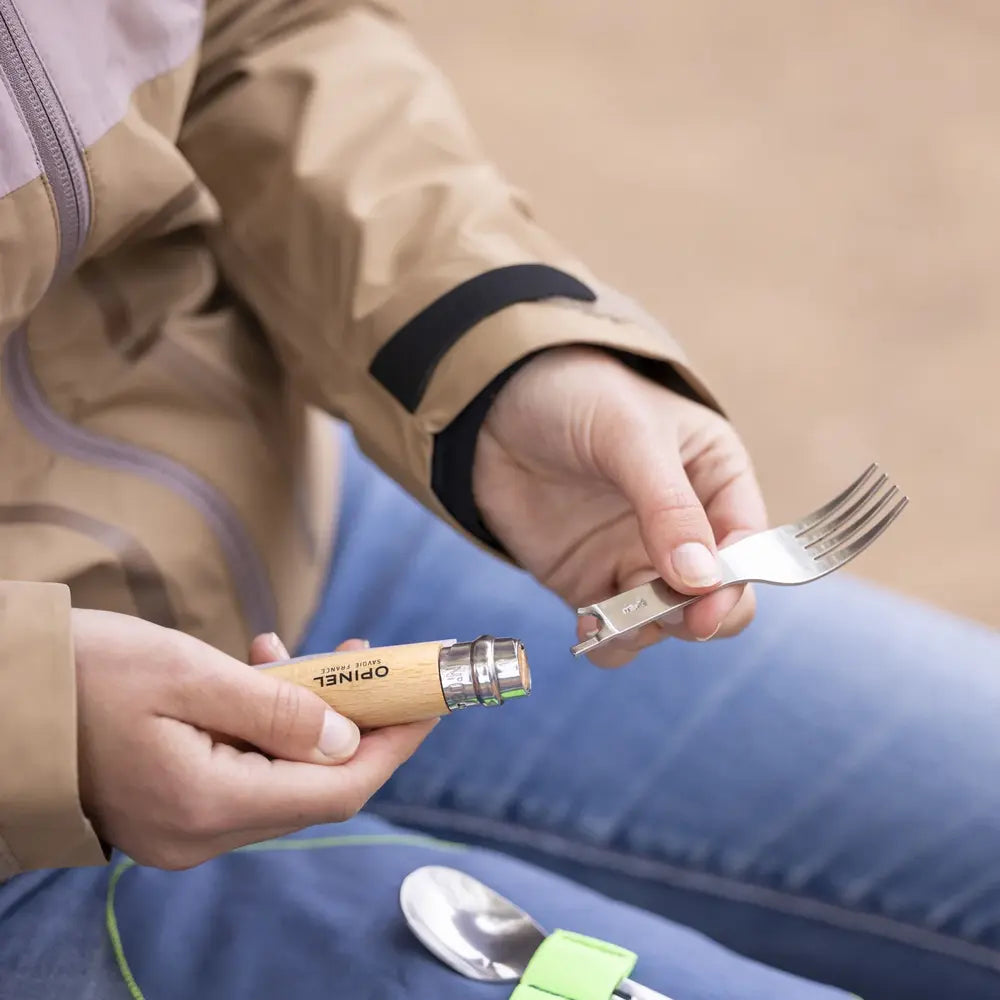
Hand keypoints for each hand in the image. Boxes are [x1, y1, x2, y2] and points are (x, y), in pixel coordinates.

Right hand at [74, 611, 434, 868]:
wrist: (4, 697)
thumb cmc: (83, 675)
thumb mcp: (187, 673)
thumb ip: (275, 709)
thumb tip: (345, 736)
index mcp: (206, 805)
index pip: (335, 789)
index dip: (393, 745)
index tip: (429, 701)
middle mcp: (201, 833)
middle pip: (315, 785)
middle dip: (359, 723)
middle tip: (377, 663)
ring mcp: (187, 827)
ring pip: (285, 775)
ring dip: (314, 717)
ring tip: (321, 656)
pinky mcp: (176, 807)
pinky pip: (248, 770)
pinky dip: (272, 724)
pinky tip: (265, 669)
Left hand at [474, 346, 767, 666]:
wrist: (496, 405)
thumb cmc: (578, 395)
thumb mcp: (630, 434)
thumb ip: (668, 505)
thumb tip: (702, 579)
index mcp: (717, 480)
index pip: (748, 544)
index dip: (736, 579)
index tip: (706, 600)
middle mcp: (687, 529)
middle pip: (718, 597)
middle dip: (698, 615)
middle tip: (666, 615)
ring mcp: (638, 559)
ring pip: (667, 624)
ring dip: (649, 632)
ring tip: (613, 620)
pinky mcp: (592, 582)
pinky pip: (614, 631)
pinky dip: (608, 641)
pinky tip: (588, 626)